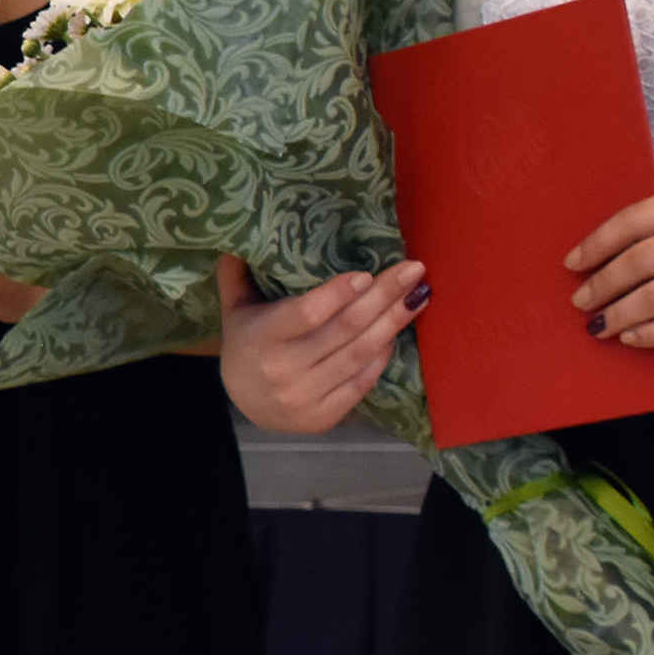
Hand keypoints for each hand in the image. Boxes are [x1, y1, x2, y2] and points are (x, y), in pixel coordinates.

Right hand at [215, 255, 425, 433]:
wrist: (246, 406)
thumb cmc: (247, 347)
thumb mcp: (235, 310)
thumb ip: (237, 275)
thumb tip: (240, 237)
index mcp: (261, 338)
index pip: (305, 314)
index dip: (337, 294)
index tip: (366, 274)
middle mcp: (283, 370)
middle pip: (345, 329)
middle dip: (384, 296)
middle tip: (413, 270)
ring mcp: (305, 396)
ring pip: (360, 353)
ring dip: (394, 322)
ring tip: (418, 295)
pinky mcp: (324, 417)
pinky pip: (363, 381)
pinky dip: (383, 354)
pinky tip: (396, 330)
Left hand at [567, 185, 653, 346]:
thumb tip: (616, 255)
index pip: (634, 221)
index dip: (596, 244)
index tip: (574, 264)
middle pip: (637, 262)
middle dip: (601, 285)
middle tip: (582, 301)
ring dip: (618, 314)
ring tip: (600, 325)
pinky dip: (649, 334)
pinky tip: (633, 337)